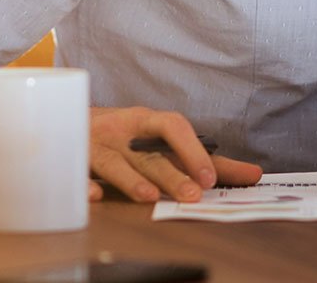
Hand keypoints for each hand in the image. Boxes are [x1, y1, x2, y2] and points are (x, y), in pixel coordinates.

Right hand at [89, 107, 261, 202]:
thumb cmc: (122, 135)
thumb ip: (202, 158)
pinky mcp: (73, 160)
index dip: (193, 151)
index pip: (175, 128)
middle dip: (170, 174)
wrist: (65, 118)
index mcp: (147, 122)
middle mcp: (124, 131)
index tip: (212, 178)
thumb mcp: (158, 139)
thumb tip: (251, 173)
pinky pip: (76, 173)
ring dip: (132, 180)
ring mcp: (97, 145)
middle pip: (149, 154)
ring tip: (149, 197)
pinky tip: (94, 196)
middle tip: (192, 195)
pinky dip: (84, 185)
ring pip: (116, 164)